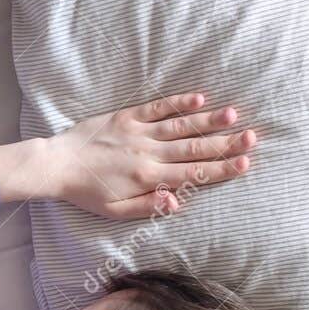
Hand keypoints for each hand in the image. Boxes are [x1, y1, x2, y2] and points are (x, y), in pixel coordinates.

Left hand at [45, 93, 257, 219]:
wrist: (56, 165)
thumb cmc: (85, 192)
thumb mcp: (114, 211)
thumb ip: (147, 207)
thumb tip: (178, 202)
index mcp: (148, 179)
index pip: (192, 174)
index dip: (221, 170)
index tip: (245, 164)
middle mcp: (148, 154)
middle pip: (194, 148)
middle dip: (226, 143)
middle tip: (252, 138)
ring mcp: (138, 133)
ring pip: (180, 126)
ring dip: (209, 120)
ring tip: (234, 114)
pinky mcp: (126, 117)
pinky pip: (157, 109)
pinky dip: (178, 103)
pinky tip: (199, 98)